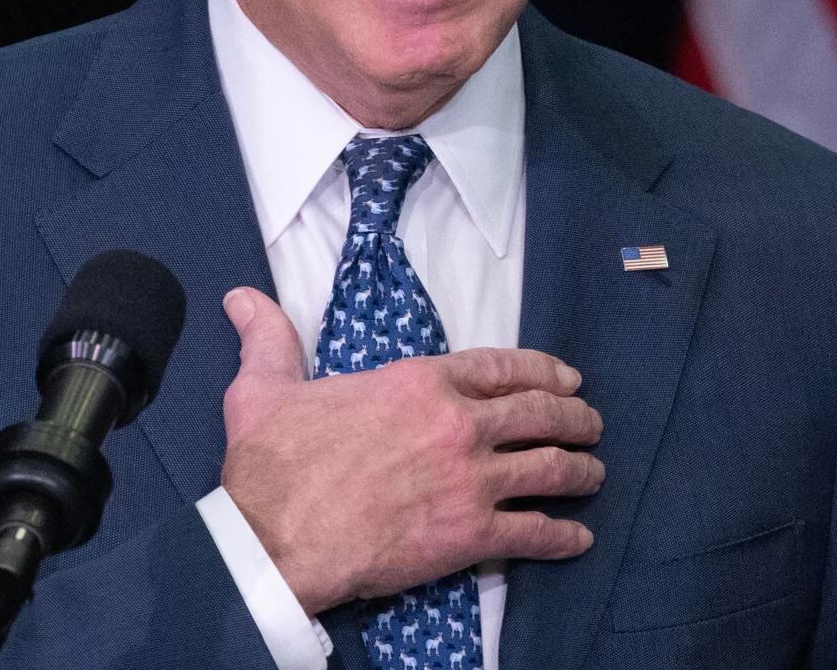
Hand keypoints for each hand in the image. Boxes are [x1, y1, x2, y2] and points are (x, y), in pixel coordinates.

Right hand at [218, 287, 603, 614]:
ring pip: (549, 469)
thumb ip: (269, 338)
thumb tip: (242, 299)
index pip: (501, 367)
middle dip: (575, 417)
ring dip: (580, 471)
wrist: (275, 538)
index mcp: (419, 383)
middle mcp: (457, 424)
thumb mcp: (265, 387)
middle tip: (591, 424)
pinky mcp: (470, 534)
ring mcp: (471, 480)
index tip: (566, 378)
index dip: (543, 371)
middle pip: (540, 413)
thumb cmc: (274, 464)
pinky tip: (578, 538)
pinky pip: (534, 533)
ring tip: (594, 474)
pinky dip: (563, 536)